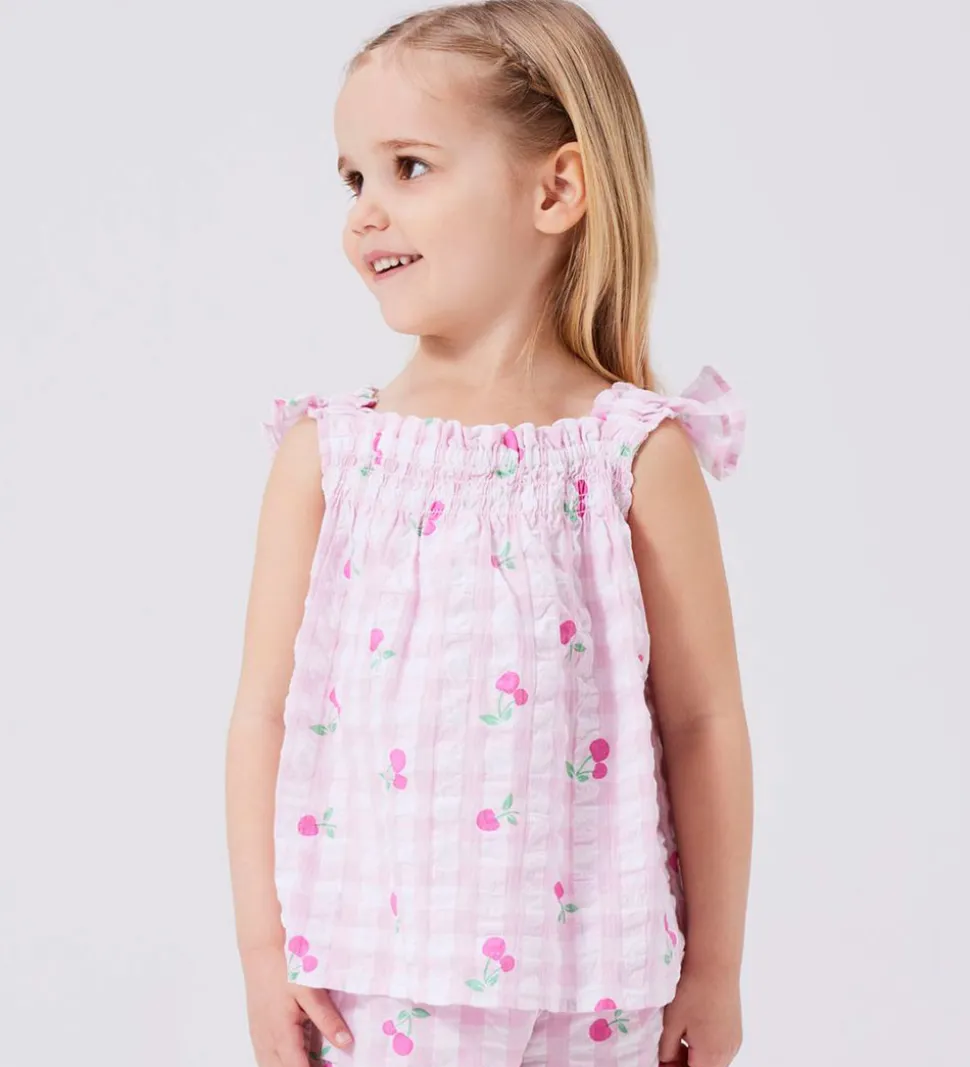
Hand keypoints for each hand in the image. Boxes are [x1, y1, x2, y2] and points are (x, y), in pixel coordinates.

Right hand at [241, 945, 353, 1065]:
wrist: (261, 952)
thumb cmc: (285, 968)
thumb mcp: (311, 991)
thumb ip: (327, 1018)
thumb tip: (346, 1043)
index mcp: (282, 1035)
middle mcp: (267, 1042)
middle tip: (326, 1064)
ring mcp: (260, 1039)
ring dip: (292, 1066)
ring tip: (317, 1060)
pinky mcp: (258, 1033)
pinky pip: (267, 1060)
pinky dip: (282, 1062)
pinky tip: (298, 1056)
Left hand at [658, 965, 742, 1066]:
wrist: (714, 963)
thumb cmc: (692, 991)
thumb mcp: (671, 1023)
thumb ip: (666, 1050)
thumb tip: (663, 1061)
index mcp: (711, 1057)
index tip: (661, 1060)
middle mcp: (728, 1053)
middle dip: (684, 1064)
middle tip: (665, 1051)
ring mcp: (734, 1041)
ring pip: (712, 1061)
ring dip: (694, 1057)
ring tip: (676, 1038)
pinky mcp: (735, 1029)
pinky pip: (719, 1048)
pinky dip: (705, 1046)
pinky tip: (691, 1028)